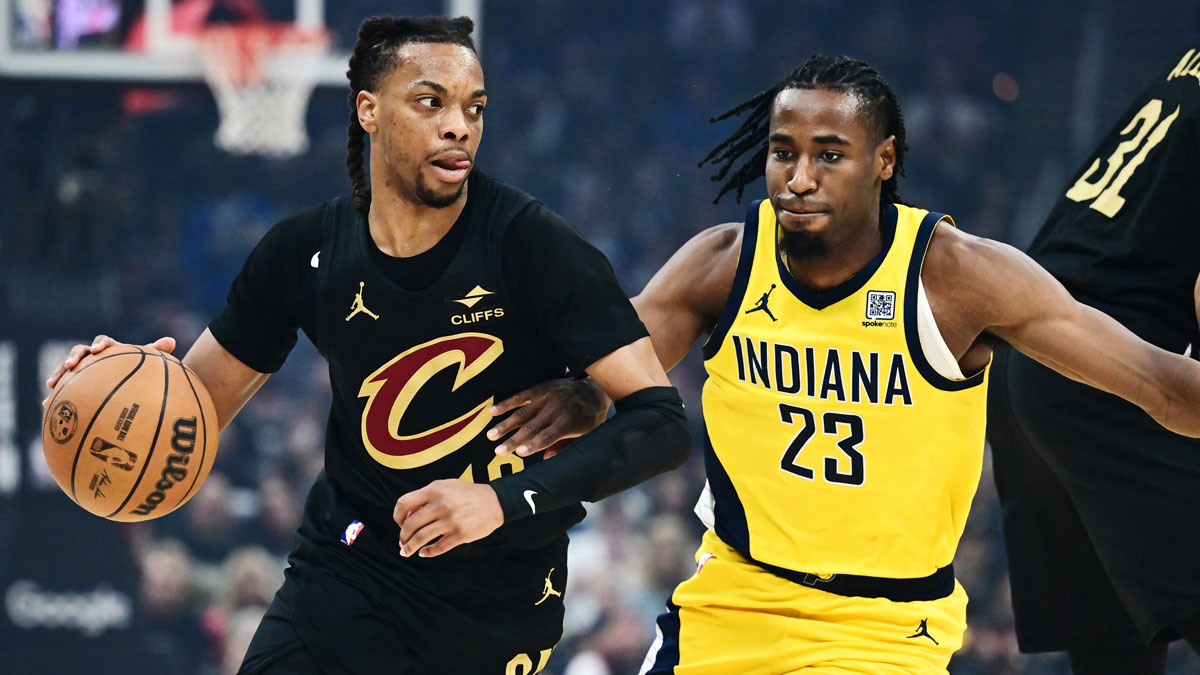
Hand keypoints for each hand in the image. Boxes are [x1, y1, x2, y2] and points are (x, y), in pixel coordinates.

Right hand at [42, 335, 175, 405]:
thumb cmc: (140, 370)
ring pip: (66, 369)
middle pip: (79, 352)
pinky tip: (46, 406)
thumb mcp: (148, 362)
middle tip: (71, 365)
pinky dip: (55, 396)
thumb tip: (172, 340)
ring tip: (51, 385)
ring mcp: (82, 370)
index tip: (98, 350)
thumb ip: (156, 352)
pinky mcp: (75, 384)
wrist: (130, 381)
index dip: (99, 344)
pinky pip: (63, 389)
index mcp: (110, 348)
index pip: (103, 341)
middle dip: (73, 357)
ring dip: (58, 374)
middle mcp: (93, 356)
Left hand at [394, 479, 503, 557]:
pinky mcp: (460, 534)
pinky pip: (438, 547)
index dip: (397, 516)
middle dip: (402, 536)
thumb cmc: (466, 494)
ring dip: (409, 547)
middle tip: (402, 542)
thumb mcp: (445, 486)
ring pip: (421, 538)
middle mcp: (440, 505)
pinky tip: (424, 552)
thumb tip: (407, 516)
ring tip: (406, 552)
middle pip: (410, 524)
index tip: (399, 523)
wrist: (494, 501)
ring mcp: (450, 520)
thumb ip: (426, 497)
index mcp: (434, 490)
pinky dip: (427, 552)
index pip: (404, 504)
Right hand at [488, 378, 608, 457]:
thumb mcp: (585, 435)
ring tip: (491, 435)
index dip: (533, 445)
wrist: (592, 389)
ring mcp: (545, 399)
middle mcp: (554, 411)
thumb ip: (566, 446)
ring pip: (522, 414)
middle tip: (498, 452)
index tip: (519, 453)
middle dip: (513, 440)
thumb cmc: (588, 417)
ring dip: (505, 425)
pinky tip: (492, 411)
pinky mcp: (538, 389)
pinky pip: (520, 397)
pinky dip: (506, 404)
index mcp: (567, 423)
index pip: (547, 436)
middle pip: (531, 428)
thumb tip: (547, 459)